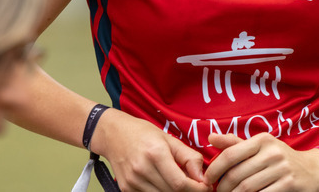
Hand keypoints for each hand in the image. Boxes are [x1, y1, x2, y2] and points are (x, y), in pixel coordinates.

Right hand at [93, 109, 210, 191]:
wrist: (113, 134)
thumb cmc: (143, 134)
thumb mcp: (169, 139)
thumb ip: (189, 157)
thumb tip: (203, 178)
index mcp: (155, 154)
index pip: (180, 184)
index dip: (196, 189)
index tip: (205, 187)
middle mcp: (142, 169)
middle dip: (187, 191)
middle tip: (193, 184)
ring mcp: (132, 181)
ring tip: (176, 180)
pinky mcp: (126, 189)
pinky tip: (161, 182)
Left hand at [205, 133, 318, 191]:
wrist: (315, 170)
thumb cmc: (281, 158)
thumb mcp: (261, 146)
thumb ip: (235, 144)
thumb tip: (211, 137)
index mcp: (262, 140)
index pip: (231, 154)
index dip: (215, 169)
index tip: (207, 180)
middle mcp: (272, 152)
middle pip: (237, 174)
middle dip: (223, 188)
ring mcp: (282, 169)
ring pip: (248, 188)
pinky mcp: (290, 184)